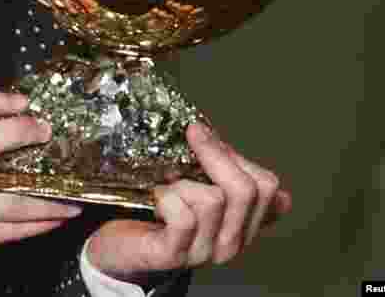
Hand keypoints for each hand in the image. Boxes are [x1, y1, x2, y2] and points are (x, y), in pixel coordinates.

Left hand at [87, 122, 291, 283]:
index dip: (235, 154)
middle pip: (247, 190)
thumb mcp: (191, 181)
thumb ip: (210, 164)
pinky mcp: (174, 256)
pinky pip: (184, 217)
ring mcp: (205, 253)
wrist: (117, 244)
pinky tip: (155, 199)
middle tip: (190, 136)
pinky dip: (166, 198)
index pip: (268, 186)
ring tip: (166, 184)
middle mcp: (231, 242)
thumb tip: (209, 130)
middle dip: (214, 154)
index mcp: (243, 222)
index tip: (203, 134)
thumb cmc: (154, 207)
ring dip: (183, 182)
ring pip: (214, 199)